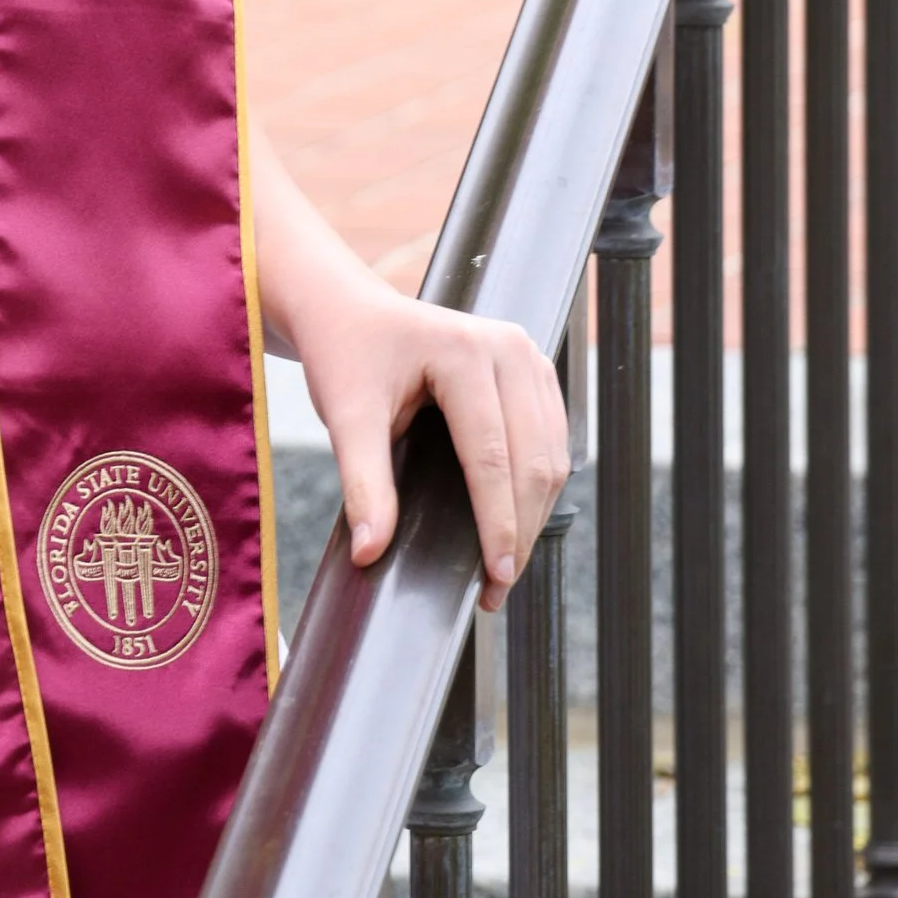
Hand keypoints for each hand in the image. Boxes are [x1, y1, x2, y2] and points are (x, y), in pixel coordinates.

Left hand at [294, 278, 567, 612]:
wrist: (347, 310)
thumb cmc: (345, 354)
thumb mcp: (345, 416)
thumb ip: (362, 483)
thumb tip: (371, 552)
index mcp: (465, 352)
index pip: (492, 457)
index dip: (497, 524)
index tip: (493, 578)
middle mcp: (508, 349)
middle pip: (533, 461)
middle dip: (521, 530)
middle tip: (497, 586)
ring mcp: (527, 355)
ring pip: (551, 455)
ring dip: (535, 514)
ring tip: (505, 563)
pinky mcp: (531, 369)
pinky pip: (551, 439)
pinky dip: (538, 485)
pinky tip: (515, 519)